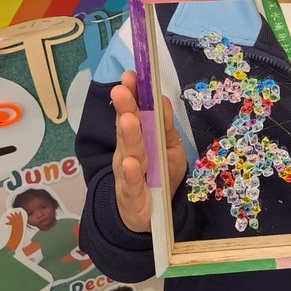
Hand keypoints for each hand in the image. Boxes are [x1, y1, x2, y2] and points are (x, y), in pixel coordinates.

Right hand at [111, 71, 187, 232]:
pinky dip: (131, 175)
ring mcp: (127, 174)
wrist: (147, 215)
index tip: (131, 75)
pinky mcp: (131, 196)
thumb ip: (164, 126)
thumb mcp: (168, 147)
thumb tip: (162, 98)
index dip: (132, 94)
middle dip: (126, 108)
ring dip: (128, 136)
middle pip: (127, 128)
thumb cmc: (157, 175)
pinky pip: (131, 184)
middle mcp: (128, 151)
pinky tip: (129, 163)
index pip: (134, 112)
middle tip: (122, 89)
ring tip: (128, 119)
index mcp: (138, 137)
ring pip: (128, 153)